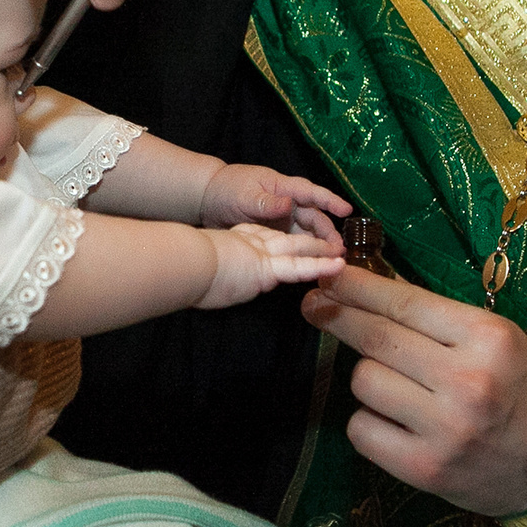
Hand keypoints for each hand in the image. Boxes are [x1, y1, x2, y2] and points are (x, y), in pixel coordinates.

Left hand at [199, 165, 349, 245]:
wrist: (206, 199)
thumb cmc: (226, 189)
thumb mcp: (244, 195)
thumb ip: (266, 202)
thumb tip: (289, 204)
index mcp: (282, 187)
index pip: (310, 193)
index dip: (329, 201)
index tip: (346, 210)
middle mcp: (287, 202)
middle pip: (312, 217)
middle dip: (328, 232)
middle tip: (340, 249)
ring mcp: (281, 217)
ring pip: (306, 231)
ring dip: (319, 243)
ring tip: (332, 259)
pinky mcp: (274, 231)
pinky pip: (293, 241)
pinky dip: (304, 250)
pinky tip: (311, 262)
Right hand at [199, 223, 344, 309]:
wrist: (185, 262)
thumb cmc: (185, 267)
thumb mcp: (200, 270)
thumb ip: (211, 276)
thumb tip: (201, 287)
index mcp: (235, 240)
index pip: (263, 239)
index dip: (280, 242)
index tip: (291, 243)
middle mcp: (251, 242)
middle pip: (286, 241)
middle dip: (308, 243)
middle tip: (329, 244)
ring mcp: (262, 253)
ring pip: (298, 249)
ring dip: (321, 251)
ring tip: (341, 253)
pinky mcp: (268, 267)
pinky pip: (299, 267)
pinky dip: (320, 267)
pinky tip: (337, 266)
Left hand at [299, 266, 526, 517]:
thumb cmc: (526, 393)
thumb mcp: (498, 341)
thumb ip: (439, 319)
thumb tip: (374, 289)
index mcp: (488, 339)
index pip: (404, 303)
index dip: (357, 287)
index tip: (328, 277)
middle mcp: (466, 381)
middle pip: (376, 338)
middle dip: (336, 315)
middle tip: (314, 305)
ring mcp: (444, 429)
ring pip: (365, 381)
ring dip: (368, 376)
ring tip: (395, 383)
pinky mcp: (425, 470)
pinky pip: (362, 430)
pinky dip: (368, 420)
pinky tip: (393, 420)